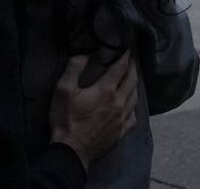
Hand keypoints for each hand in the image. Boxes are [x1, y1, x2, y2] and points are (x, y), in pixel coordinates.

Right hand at [48, 53, 138, 171]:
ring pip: (135, 97)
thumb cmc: (66, 120)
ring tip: (132, 77)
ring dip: (135, 84)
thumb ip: (74, 68)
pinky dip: (133, 105)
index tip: (127, 48)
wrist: (72, 152)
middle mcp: (119, 102)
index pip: (120, 68)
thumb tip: (84, 52)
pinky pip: (134, 115)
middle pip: (132, 80)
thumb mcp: (63, 91)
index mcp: (106, 90)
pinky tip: (129, 105)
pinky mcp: (122, 131)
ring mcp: (123, 118)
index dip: (124, 56)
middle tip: (132, 59)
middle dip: (133, 67)